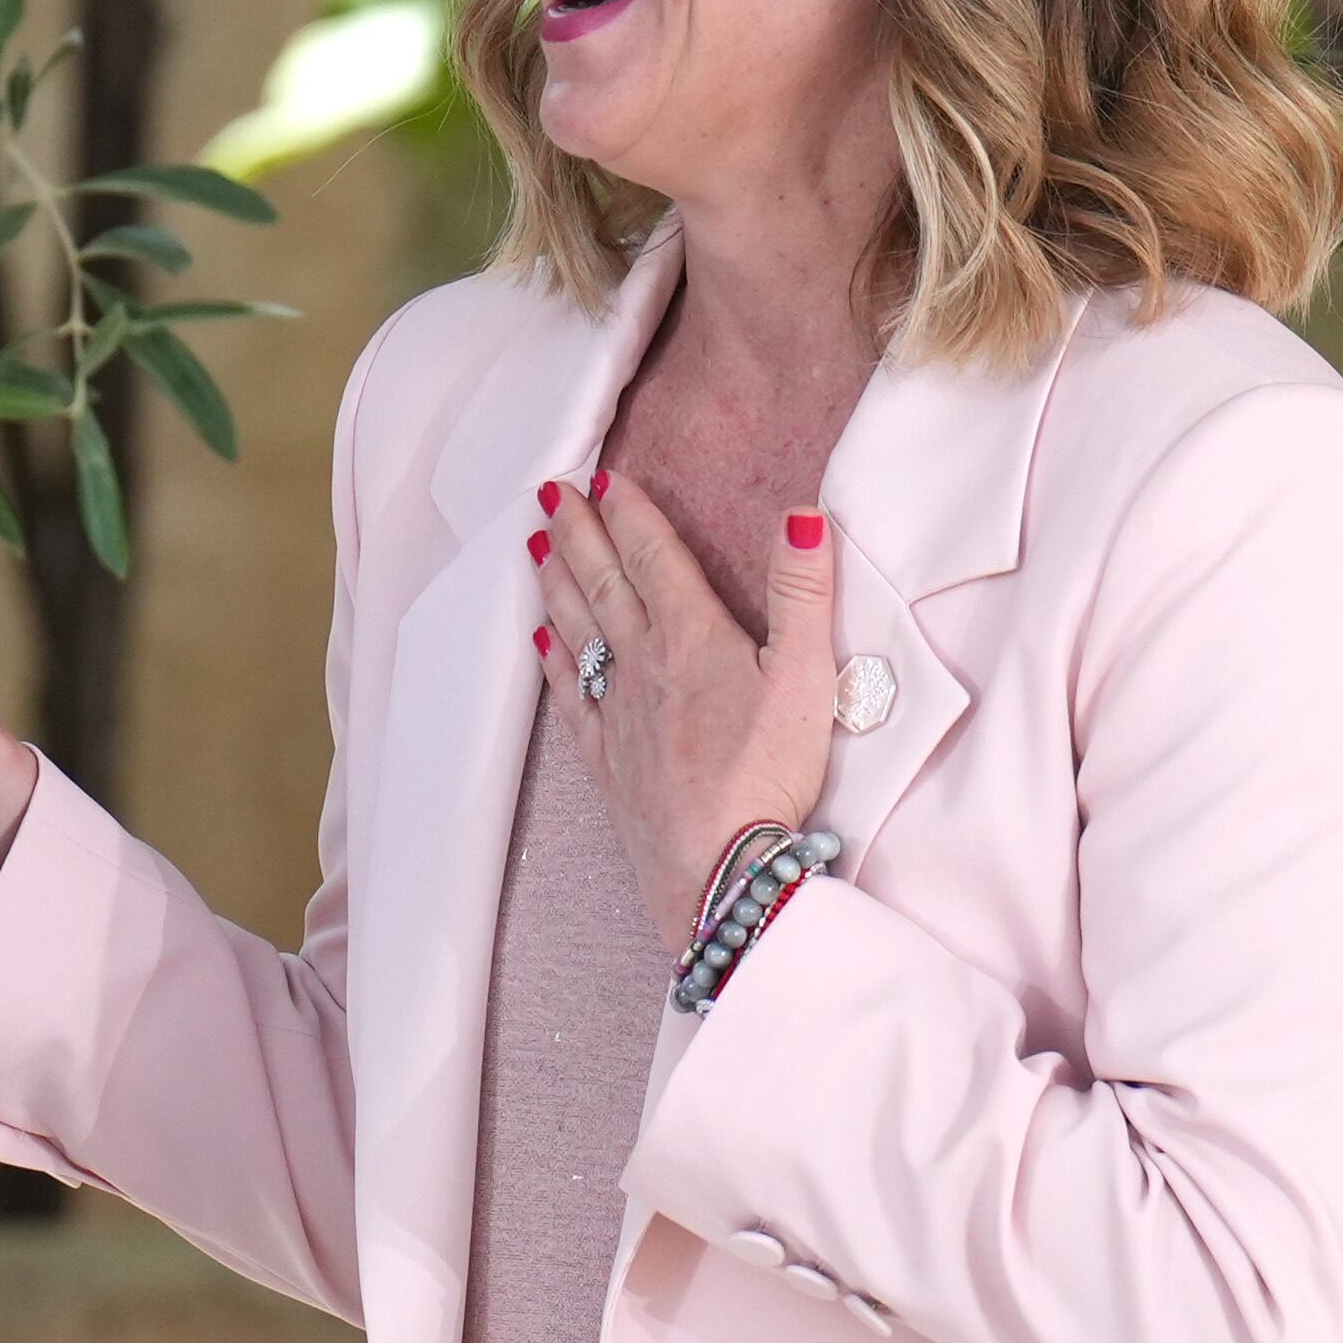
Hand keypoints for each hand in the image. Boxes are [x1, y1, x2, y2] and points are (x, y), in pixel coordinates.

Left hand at [530, 473, 841, 934]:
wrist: (720, 865)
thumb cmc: (769, 772)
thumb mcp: (807, 674)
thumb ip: (802, 591)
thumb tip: (803, 514)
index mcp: (691, 636)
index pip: (654, 556)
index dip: (629, 513)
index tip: (603, 477)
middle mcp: (643, 664)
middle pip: (604, 582)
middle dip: (578, 533)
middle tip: (549, 493)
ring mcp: (617, 712)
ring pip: (578, 629)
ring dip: (556, 582)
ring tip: (536, 546)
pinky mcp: (607, 760)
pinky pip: (570, 696)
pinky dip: (553, 660)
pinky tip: (541, 641)